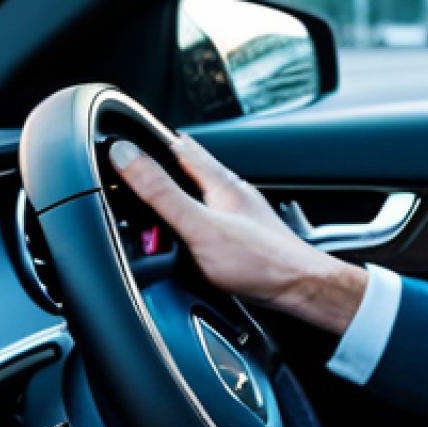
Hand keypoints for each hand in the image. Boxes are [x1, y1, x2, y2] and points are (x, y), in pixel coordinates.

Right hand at [109, 134, 367, 334]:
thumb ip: (162, 193)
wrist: (300, 289)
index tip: (129, 137)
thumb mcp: (199, 225)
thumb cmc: (260, 261)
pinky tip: (185, 234)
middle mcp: (232, 195)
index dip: (154, 140)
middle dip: (163, 168)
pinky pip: (207, 221)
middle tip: (137, 165)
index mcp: (221, 183)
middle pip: (190, 172)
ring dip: (176, 195)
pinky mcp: (242, 239)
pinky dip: (188, 222)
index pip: (182, 148)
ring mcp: (239, 217)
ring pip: (200, 197)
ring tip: (154, 196)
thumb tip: (127, 156)